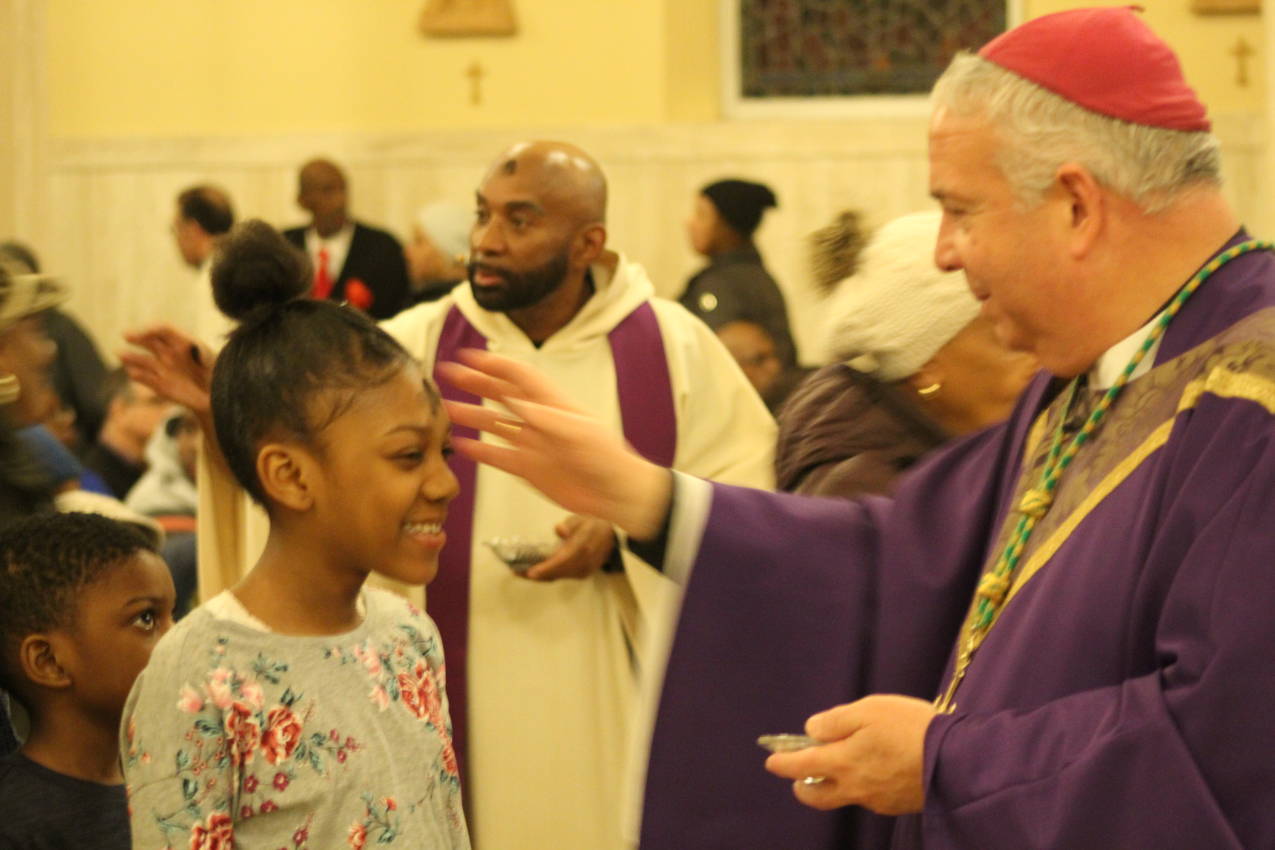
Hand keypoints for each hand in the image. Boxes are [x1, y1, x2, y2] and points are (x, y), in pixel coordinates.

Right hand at [119, 324, 213, 415]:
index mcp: (182, 343)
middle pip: (150, 342)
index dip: (152, 328)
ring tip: (121, 354)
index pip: (163, 330)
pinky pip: (146, 379)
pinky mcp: (160, 385)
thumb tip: (192, 346)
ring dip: (132, 357)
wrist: (217, 398)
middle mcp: (169, 354)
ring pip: (143, 361)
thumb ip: (202, 353)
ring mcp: (163, 369)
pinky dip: (139, 376)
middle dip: (138, 337)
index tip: (144, 331)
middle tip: (126, 335)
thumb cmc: (218, 375)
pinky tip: (133, 373)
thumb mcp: (214, 361)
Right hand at [438, 349, 671, 539]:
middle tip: (448, 373)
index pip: (519, 376)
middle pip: (501, 395)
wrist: (616, 494)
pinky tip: (460, 445)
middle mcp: (538, 420)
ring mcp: (532, 444)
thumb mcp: (580, 433)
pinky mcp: (529, 469)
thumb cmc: (607, 458)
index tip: (468, 356)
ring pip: (495, 424)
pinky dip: (479, 451)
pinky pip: (498, 457)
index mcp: (553, 405)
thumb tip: (516, 402)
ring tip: (446, 408)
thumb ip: (547, 418)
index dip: (495, 364)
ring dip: (471, 414)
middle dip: (475, 382)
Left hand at [524, 515, 616, 580]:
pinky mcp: (586, 573)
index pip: (563, 560)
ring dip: (543, 577)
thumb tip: (560, 530)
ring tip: (524, 573)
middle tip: (520, 573)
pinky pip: (566, 577)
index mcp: (584, 544)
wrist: (611, 532)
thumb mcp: (581, 516)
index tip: (531, 572)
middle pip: (560, 572)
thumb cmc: (591, 522)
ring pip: (562, 576)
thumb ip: (570, 523)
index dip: (547, 568)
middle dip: (539, 575)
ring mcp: (588, 568)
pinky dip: (552, 576)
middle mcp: (587, 559)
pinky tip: (539, 573)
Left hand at [764, 694, 934, 815]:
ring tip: (840, 767)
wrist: (956, 760)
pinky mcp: (896, 804)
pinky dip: (862, 784)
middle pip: (817, 796)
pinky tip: (876, 769)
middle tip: (800, 776)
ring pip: (844, 796)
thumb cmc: (910, 728)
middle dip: (802, 787)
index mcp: (843, 762)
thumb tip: (812, 731)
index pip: (801, 767)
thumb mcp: (869, 710)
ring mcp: (876, 799)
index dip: (782, 764)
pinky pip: (870, 796)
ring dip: (834, 785)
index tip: (771, 761)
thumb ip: (836, 721)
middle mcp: (855, 787)